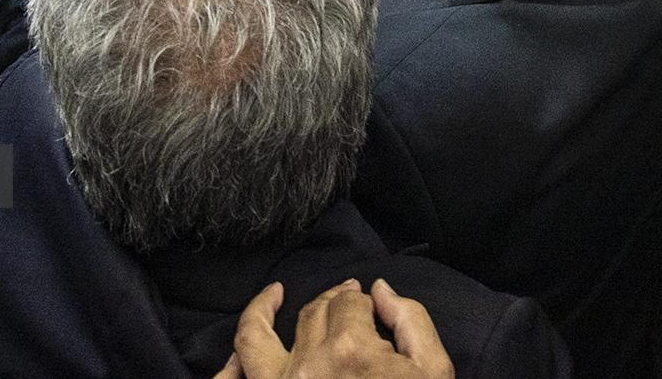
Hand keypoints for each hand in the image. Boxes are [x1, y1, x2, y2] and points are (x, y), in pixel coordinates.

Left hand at [218, 279, 455, 378]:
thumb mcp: (433, 371)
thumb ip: (410, 320)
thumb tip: (380, 291)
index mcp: (350, 352)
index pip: (349, 303)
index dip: (363, 301)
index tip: (374, 311)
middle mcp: (307, 368)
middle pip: (312, 313)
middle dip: (331, 301)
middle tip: (344, 300)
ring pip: (255, 338)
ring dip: (261, 311)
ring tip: (272, 296)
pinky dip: (228, 372)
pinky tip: (238, 354)